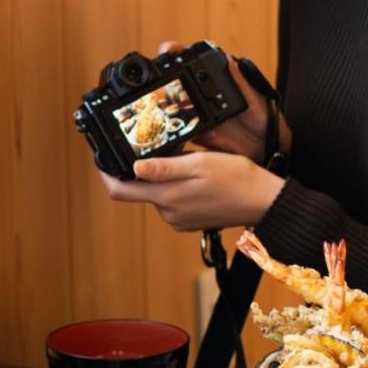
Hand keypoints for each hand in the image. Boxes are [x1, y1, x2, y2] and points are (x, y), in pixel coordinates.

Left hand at [99, 151, 284, 231]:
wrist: (264, 202)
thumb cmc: (238, 179)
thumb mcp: (201, 163)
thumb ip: (165, 167)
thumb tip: (134, 167)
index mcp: (167, 197)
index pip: (120, 191)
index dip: (106, 174)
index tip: (102, 158)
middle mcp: (168, 212)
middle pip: (138, 189)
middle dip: (141, 168)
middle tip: (160, 147)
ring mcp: (178, 219)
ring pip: (157, 193)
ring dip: (163, 176)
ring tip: (186, 159)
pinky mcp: (189, 221)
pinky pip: (172, 200)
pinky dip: (176, 186)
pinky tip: (196, 176)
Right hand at [156, 40, 290, 163]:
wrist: (267, 148)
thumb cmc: (265, 119)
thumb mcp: (255, 99)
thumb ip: (240, 81)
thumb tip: (228, 59)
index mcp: (218, 82)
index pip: (194, 63)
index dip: (178, 54)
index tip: (168, 49)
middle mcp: (204, 96)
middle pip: (176, 84)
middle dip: (163, 80)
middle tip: (156, 77)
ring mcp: (198, 114)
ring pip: (174, 108)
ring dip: (166, 107)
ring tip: (162, 106)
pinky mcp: (197, 134)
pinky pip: (180, 133)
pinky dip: (176, 133)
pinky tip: (179, 133)